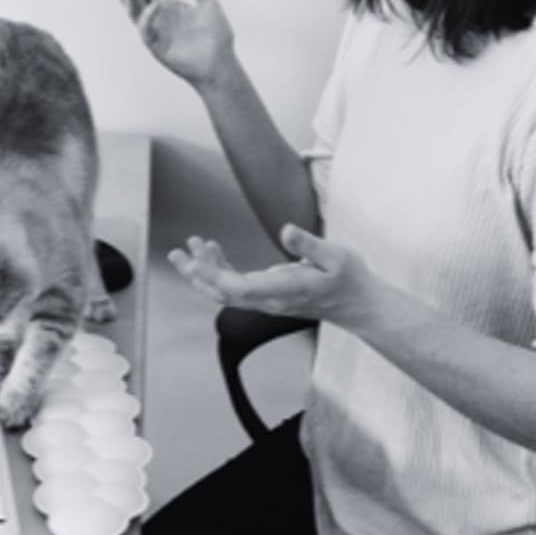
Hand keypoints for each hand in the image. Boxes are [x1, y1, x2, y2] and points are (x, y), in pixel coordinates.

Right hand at [105, 0, 234, 88]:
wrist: (222, 63)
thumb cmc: (216, 36)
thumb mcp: (207, 3)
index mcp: (166, 6)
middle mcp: (156, 18)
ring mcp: (155, 33)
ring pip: (134, 13)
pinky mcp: (157, 49)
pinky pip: (146, 32)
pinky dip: (148, 18)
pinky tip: (155, 4)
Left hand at [168, 225, 387, 330]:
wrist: (357, 304)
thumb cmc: (349, 279)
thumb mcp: (337, 256)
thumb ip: (310, 244)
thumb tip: (286, 230)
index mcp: (283, 291)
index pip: (240, 289)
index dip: (215, 276)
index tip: (197, 259)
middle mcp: (270, 300)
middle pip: (223, 293)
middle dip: (198, 274)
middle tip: (178, 253)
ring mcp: (267, 300)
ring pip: (225, 291)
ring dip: (204, 271)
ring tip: (190, 246)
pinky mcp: (267, 294)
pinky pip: (236, 286)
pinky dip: (220, 270)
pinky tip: (213, 251)